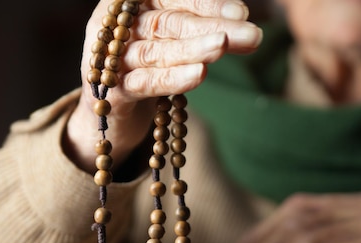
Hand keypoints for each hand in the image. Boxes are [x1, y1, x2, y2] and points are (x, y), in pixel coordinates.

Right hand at [65, 0, 262, 169]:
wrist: (112, 114)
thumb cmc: (147, 68)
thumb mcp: (171, 41)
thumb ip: (199, 28)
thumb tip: (243, 21)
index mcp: (132, 4)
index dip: (207, 4)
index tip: (243, 12)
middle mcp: (116, 25)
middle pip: (167, 22)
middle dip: (212, 27)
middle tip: (250, 34)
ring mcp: (110, 58)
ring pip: (156, 51)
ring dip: (193, 48)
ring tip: (223, 46)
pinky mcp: (110, 92)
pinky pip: (144, 82)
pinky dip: (172, 78)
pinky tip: (199, 74)